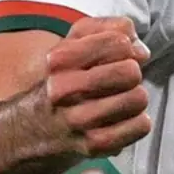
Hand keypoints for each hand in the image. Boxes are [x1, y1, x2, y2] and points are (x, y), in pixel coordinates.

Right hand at [41, 17, 151, 157]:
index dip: (125, 47)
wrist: (32, 129)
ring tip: (119, 100)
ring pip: (138, 98)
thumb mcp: (76, 41)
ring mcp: (77, 120)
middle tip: (119, 80)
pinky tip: (121, 119)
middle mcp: (63, 90)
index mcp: (59, 60)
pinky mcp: (93, 145)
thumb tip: (140, 51)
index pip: (119, 42)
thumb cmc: (65, 79)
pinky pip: (140, 126)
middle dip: (131, 73)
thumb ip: (111, 29)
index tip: (114, 56)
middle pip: (130, 71)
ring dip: (136, 98)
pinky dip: (138, 122)